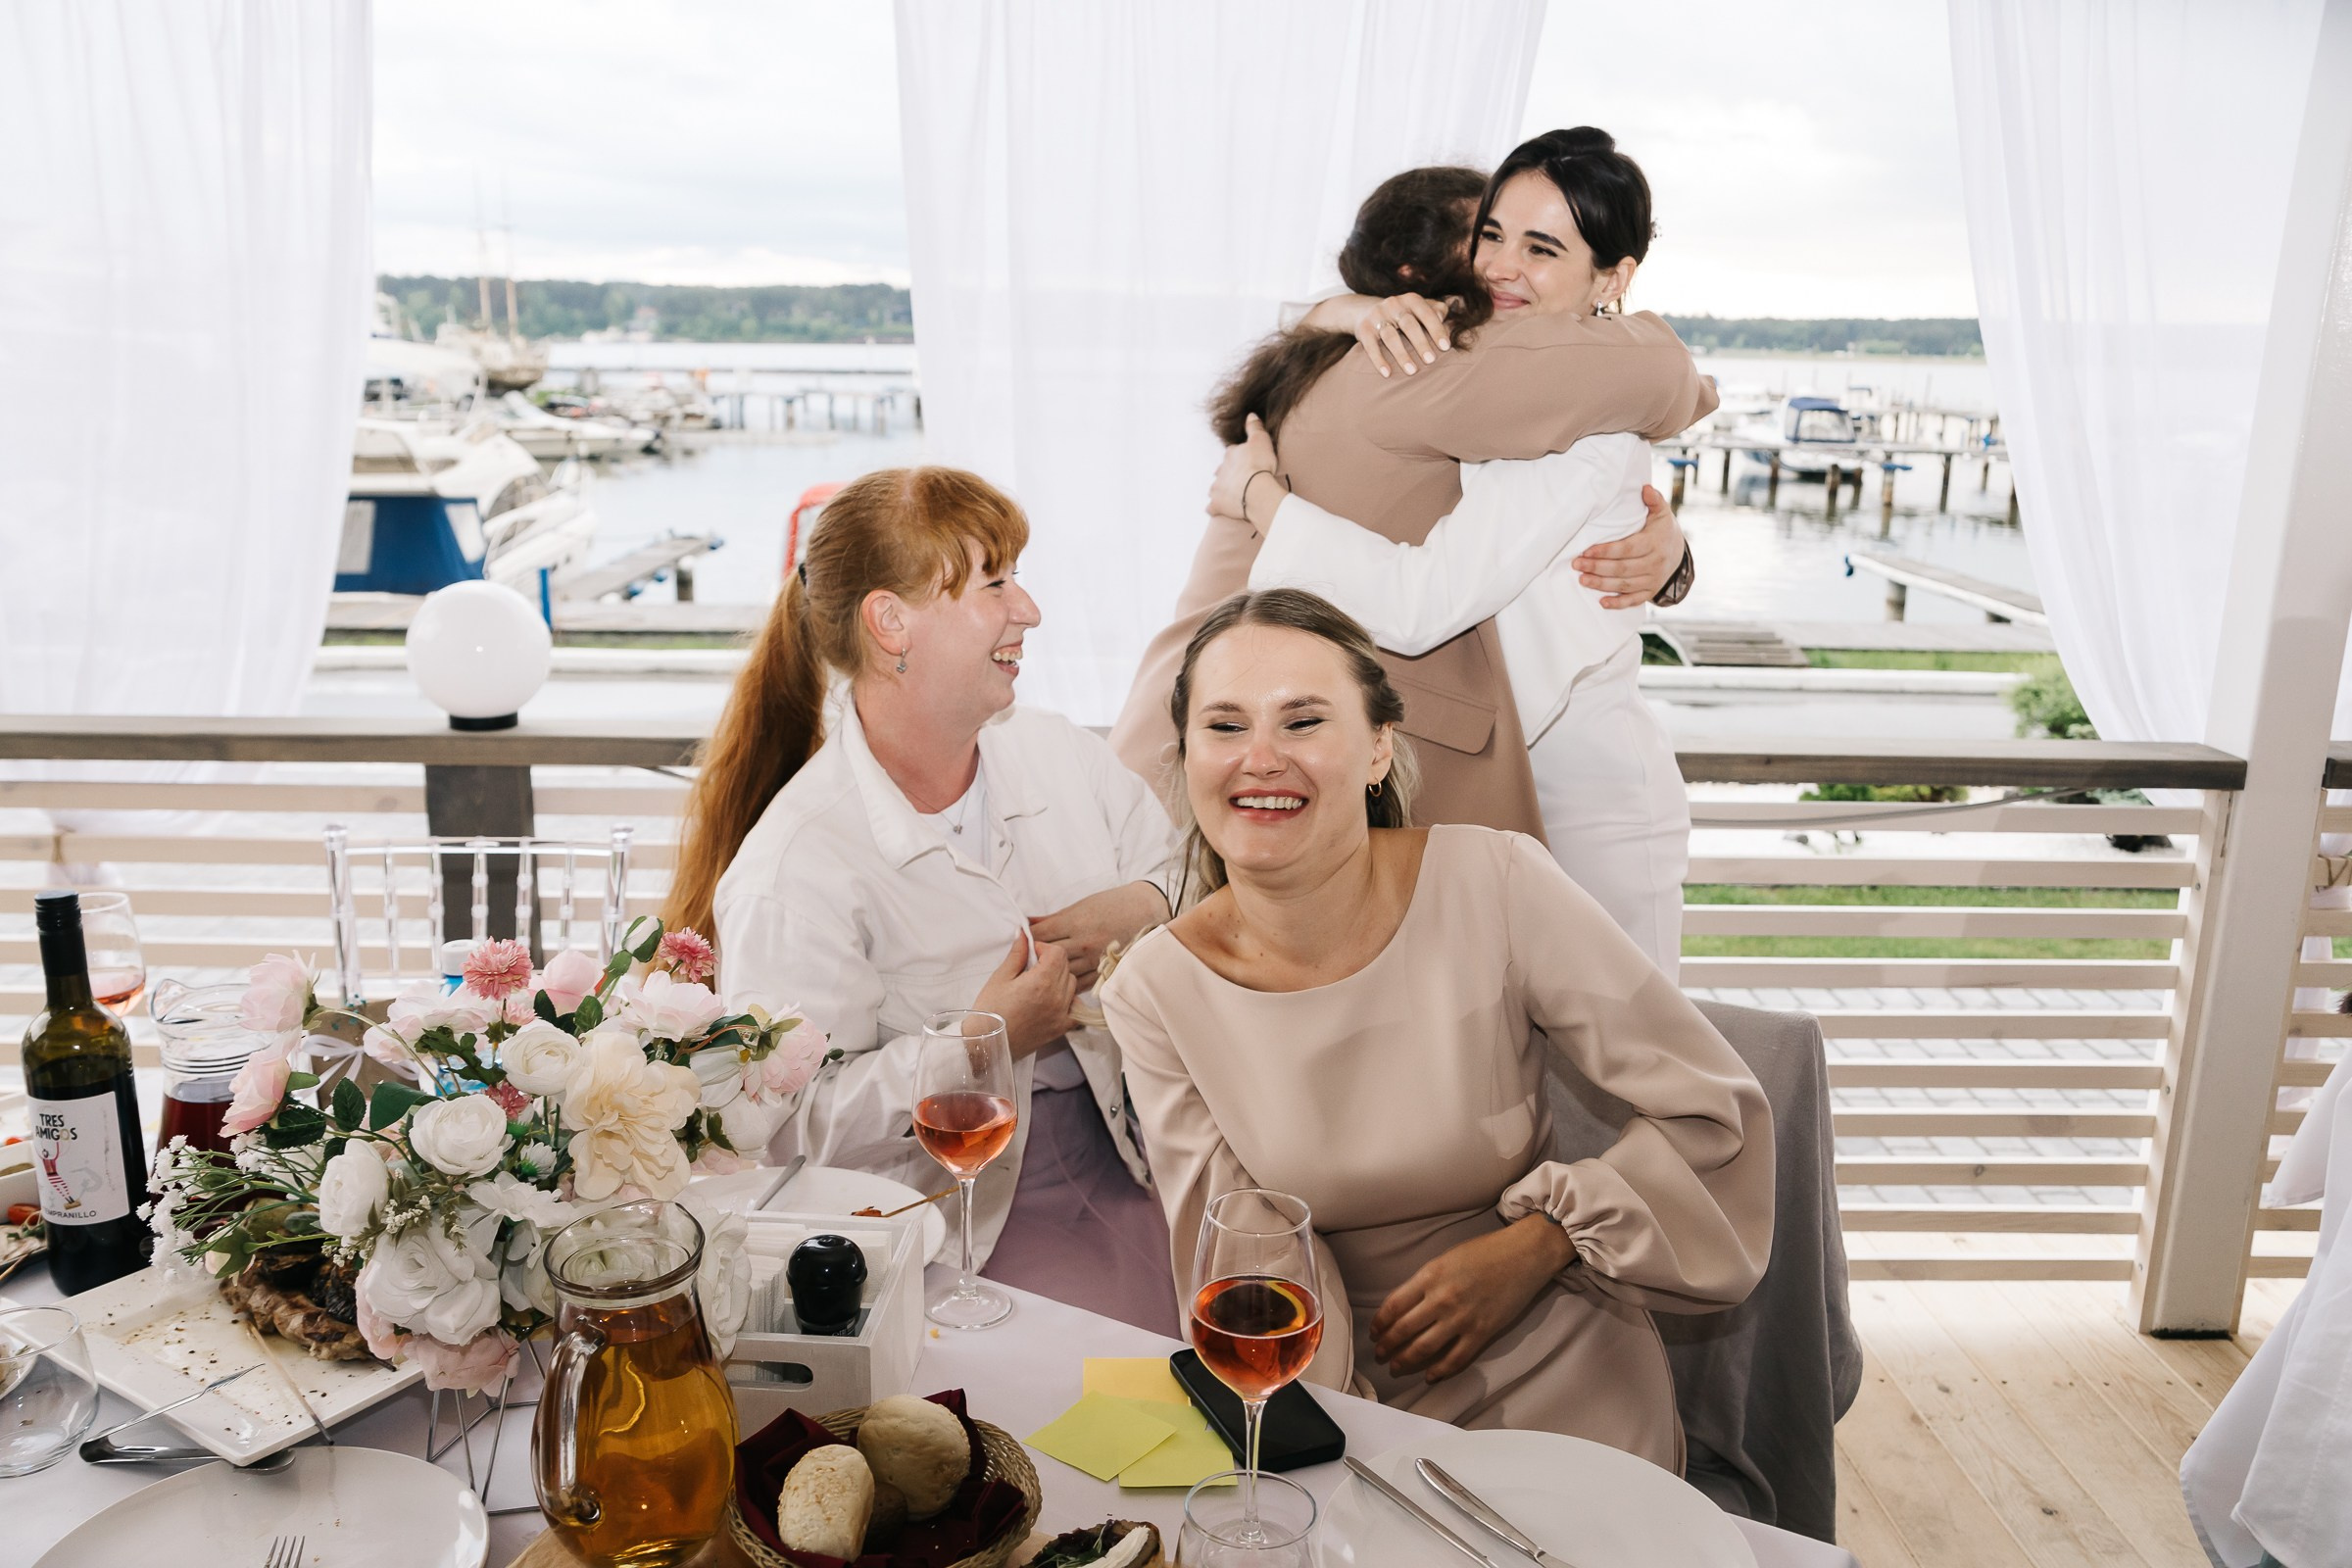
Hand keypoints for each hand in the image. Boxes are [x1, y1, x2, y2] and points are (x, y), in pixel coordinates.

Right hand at [972, 935, 1076, 1058]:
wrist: (987, 1044)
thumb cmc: (989, 1013)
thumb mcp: (1000, 978)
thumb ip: (1017, 955)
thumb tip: (1024, 936)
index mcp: (1041, 983)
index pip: (1057, 953)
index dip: (1043, 948)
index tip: (1031, 953)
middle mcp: (1056, 998)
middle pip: (1066, 966)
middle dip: (1050, 961)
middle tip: (1031, 967)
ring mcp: (1061, 1014)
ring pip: (1072, 984)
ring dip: (1059, 979)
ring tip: (1039, 984)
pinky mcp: (1061, 1027)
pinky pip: (1075, 1008)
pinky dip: (1068, 1001)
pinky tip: (1052, 1000)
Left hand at [1030, 881, 1167, 988]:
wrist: (1147, 910)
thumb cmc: (1114, 904)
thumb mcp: (1082, 905)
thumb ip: (1053, 918)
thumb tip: (1028, 922)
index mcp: (1076, 923)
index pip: (1041, 934)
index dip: (1027, 938)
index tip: (1020, 939)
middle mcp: (1084, 943)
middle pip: (1048, 955)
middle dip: (1034, 957)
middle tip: (1024, 959)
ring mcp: (1095, 960)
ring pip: (1062, 973)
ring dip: (1049, 973)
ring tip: (1038, 974)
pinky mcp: (1105, 971)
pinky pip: (1080, 984)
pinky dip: (1068, 984)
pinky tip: (1059, 982)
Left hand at [1208, 413, 1281, 524]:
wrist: (1256, 490)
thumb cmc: (1260, 465)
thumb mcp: (1261, 440)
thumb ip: (1254, 427)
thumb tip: (1250, 415)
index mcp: (1231, 455)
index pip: (1233, 454)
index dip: (1241, 458)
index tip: (1249, 463)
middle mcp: (1221, 470)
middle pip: (1222, 471)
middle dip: (1229, 474)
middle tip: (1241, 480)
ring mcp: (1217, 488)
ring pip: (1215, 488)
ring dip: (1221, 490)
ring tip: (1230, 494)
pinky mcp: (1217, 504)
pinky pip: (1212, 507)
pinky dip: (1214, 508)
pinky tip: (1217, 510)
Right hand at [1301, 291, 1452, 376]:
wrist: (1364, 311)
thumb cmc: (1402, 314)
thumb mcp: (1418, 309)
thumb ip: (1436, 311)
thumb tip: (1447, 319)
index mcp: (1411, 299)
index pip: (1426, 313)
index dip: (1436, 329)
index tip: (1446, 347)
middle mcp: (1393, 304)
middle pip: (1408, 324)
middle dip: (1420, 343)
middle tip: (1431, 361)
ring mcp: (1377, 316)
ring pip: (1390, 336)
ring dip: (1402, 355)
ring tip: (1412, 371)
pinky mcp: (1363, 329)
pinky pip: (1371, 346)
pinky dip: (1379, 361)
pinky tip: (1387, 374)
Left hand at [1367, 1215, 1575, 1382]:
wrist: (1524, 1255)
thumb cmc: (1485, 1251)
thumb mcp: (1446, 1258)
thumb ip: (1425, 1281)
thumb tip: (1405, 1306)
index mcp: (1430, 1276)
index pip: (1393, 1305)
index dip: (1380, 1323)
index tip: (1374, 1332)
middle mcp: (1442, 1299)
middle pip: (1404, 1330)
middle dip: (1387, 1345)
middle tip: (1379, 1355)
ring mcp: (1462, 1318)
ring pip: (1424, 1348)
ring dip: (1406, 1360)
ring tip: (1395, 1367)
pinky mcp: (1482, 1332)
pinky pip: (1456, 1358)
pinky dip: (1440, 1370)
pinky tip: (1429, 1375)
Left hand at [1571, 485, 1685, 608]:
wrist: (1679, 553)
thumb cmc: (1662, 530)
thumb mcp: (1662, 513)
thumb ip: (1654, 501)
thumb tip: (1645, 489)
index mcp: (1654, 543)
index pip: (1627, 549)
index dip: (1606, 551)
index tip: (1586, 551)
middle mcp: (1654, 563)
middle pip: (1622, 568)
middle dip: (1598, 568)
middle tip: (1577, 565)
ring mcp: (1653, 580)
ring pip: (1625, 585)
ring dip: (1602, 585)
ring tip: (1582, 580)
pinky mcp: (1650, 591)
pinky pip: (1634, 600)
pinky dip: (1619, 604)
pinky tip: (1602, 603)